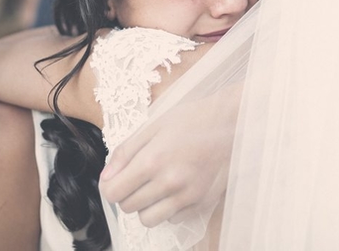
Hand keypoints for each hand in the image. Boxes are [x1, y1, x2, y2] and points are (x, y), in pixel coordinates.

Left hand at [99, 87, 239, 227]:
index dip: (110, 186)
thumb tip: (106, 178)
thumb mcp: (153, 126)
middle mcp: (169, 183)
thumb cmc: (193, 119)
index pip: (114, 192)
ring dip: (146, 206)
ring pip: (148, 220)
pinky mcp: (202, 204)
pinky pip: (173, 219)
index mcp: (153, 160)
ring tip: (155, 186)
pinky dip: (168, 208)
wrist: (232, 123)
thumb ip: (125, 153)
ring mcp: (187, 196)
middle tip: (137, 178)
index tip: (115, 179)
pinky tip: (175, 189)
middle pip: (128, 207)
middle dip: (127, 194)